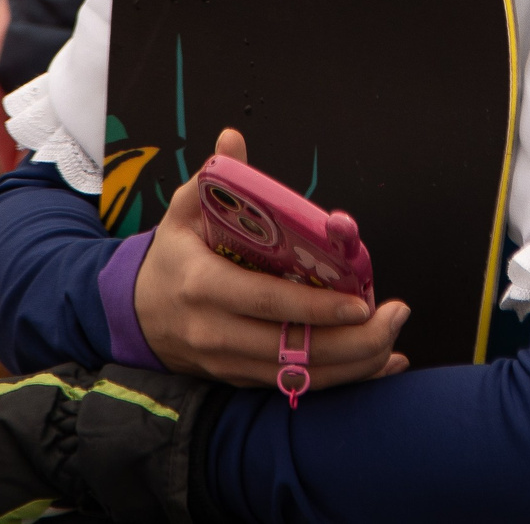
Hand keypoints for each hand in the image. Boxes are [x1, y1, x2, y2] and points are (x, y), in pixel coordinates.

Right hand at [134, 128, 411, 386]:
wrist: (135, 313)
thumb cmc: (173, 255)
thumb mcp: (183, 212)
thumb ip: (215, 178)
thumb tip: (232, 139)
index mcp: (204, 286)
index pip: (267, 301)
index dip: (316, 307)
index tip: (361, 302)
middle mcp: (215, 332)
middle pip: (290, 350)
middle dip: (351, 341)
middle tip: (394, 317)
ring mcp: (228, 363)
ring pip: (298, 378)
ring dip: (353, 364)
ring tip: (394, 339)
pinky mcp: (240, 381)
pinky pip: (295, 389)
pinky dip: (340, 380)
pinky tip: (379, 365)